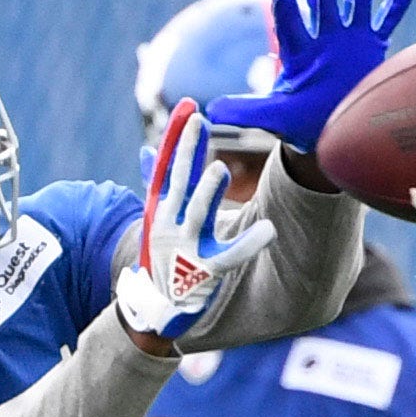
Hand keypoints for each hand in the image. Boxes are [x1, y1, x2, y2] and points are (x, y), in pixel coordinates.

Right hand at [116, 100, 274, 340]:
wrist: (156, 307)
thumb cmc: (163, 257)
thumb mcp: (155, 219)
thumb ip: (156, 184)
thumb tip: (147, 151)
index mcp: (161, 211)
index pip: (169, 167)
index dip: (178, 139)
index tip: (190, 109)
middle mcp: (169, 226)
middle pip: (179, 183)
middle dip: (187, 152)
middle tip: (199, 122)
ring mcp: (184, 249)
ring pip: (197, 216)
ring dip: (208, 193)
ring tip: (220, 169)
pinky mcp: (203, 273)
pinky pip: (229, 257)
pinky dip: (248, 244)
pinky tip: (269, 231)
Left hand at [207, 0, 415, 151]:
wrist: (328, 130)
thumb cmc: (297, 123)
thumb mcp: (271, 117)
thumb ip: (245, 110)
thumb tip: (211, 110)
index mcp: (297, 51)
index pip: (290, 24)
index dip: (286, 8)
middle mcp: (323, 38)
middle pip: (322, 1)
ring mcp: (349, 38)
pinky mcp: (373, 45)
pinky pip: (390, 17)